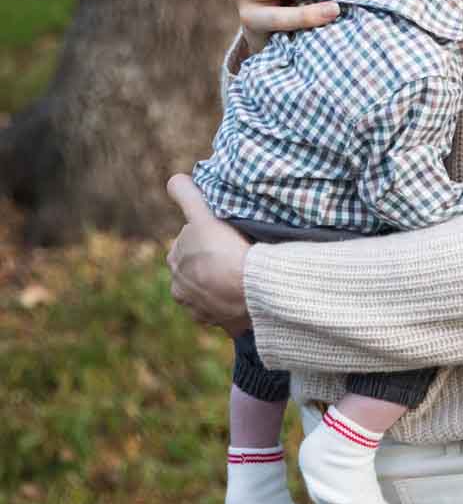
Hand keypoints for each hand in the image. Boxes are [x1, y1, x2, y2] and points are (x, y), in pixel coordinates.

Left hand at [165, 176, 252, 335]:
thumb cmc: (225, 248)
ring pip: (210, 289)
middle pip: (198, 266)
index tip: (223, 235)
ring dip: (221, 283)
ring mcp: (199, 308)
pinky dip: (231, 303)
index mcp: (175, 260)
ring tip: (243, 274)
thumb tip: (173, 180)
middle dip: (212, 261)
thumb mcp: (203, 215)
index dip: (206, 235)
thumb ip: (186, 195)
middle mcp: (180, 287)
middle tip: (236, 251)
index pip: (189, 241)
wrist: (249, 287)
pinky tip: (245, 293)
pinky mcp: (219, 323)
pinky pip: (225, 310)